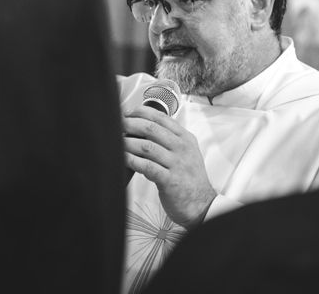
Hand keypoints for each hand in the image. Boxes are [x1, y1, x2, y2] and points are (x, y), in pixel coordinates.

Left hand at [123, 106, 216, 229]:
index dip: (141, 112)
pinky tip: (124, 158)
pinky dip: (132, 161)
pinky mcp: (170, 180)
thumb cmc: (189, 179)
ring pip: (147, 146)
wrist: (202, 204)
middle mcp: (182, 148)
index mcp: (185, 138)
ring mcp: (177, 164)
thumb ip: (168, 141)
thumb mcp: (186, 153)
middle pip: (151, 129)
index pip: (161, 118)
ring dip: (128, 142)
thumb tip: (140, 130)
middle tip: (117, 124)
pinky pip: (147, 166)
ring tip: (116, 141)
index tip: (127, 113)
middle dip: (130, 124)